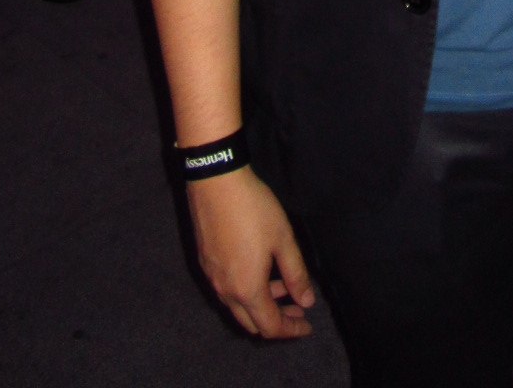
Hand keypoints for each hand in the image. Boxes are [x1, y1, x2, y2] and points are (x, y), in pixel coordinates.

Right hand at [187, 168, 314, 339]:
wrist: (215, 182)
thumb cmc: (254, 209)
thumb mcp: (283, 239)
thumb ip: (296, 274)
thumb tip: (306, 302)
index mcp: (247, 289)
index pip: (270, 326)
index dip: (291, 329)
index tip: (307, 325)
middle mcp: (225, 291)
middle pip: (251, 323)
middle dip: (276, 320)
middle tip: (297, 308)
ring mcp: (211, 277)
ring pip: (237, 307)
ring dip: (261, 303)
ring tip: (282, 285)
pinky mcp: (204, 262)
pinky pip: (226, 290)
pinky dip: (245, 290)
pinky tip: (258, 269)